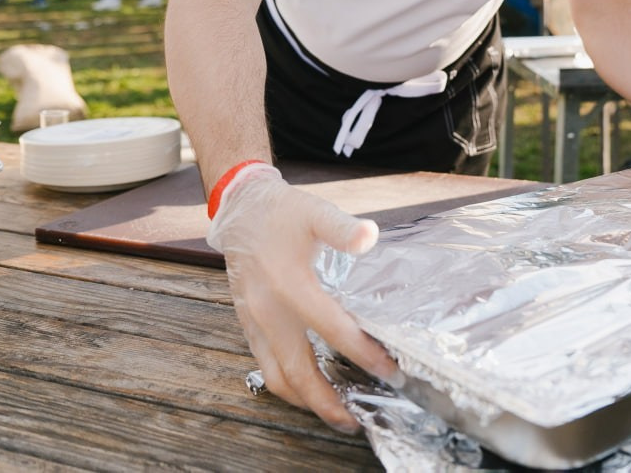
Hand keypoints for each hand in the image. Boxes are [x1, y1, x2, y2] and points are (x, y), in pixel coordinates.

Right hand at [206, 165, 402, 431]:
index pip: (331, 329)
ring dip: (306, 401)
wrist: (242, 210)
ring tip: (336, 414)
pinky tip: (310, 389)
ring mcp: (255, 322)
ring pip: (277, 377)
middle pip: (297, 370)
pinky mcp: (249, 325)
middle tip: (356, 419)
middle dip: (327, 401)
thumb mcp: (316, 211)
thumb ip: (343, 228)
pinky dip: (288, 385)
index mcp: (289, 284)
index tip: (388, 369)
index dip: (361, 353)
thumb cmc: (283, 212)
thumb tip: (369, 236)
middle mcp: (268, 310)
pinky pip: (266, 366)